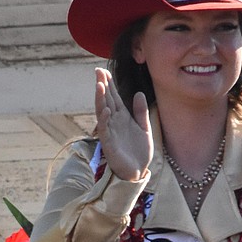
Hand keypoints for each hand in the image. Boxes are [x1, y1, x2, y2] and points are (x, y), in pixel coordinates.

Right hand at [94, 68, 151, 183]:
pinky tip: (106, 108)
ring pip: (102, 112)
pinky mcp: (109, 144)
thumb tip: (138, 93)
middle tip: (97, 70)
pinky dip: (104, 119)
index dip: (109, 84)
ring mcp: (110, 132)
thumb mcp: (144, 128)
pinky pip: (105, 129)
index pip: (113, 97)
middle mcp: (114, 122)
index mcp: (122, 117)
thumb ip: (141, 111)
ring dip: (100, 99)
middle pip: (106, 100)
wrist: (138, 171)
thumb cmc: (139, 151)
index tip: (104, 70)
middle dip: (102, 86)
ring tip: (99, 85)